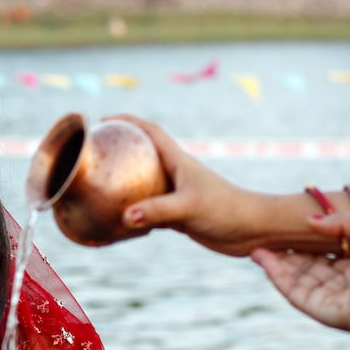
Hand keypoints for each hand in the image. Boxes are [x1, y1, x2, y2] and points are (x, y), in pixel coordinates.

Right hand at [111, 114, 269, 256]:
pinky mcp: (177, 215)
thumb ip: (157, 211)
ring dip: (125, 184)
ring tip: (101, 186)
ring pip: (144, 184)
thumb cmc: (226, 210)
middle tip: (97, 152)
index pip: (151, 132)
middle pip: (143, 155)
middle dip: (122, 150)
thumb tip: (126, 216)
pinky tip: (119, 220)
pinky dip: (133, 213)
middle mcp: (176, 174)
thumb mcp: (189, 207)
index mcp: (179, 161)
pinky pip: (148, 210)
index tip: (105, 120)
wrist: (252, 230)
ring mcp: (176, 194)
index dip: (128, 121)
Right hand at [250, 213, 349, 332]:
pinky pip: (290, 288)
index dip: (306, 243)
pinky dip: (274, 273)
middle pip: (306, 266)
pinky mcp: (314, 307)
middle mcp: (340, 283)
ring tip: (257, 247)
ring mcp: (326, 296)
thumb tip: (311, 222)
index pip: (326, 254)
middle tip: (267, 237)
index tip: (288, 230)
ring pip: (295, 277)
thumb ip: (343, 220)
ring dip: (275, 262)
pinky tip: (261, 257)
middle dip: (286, 253)